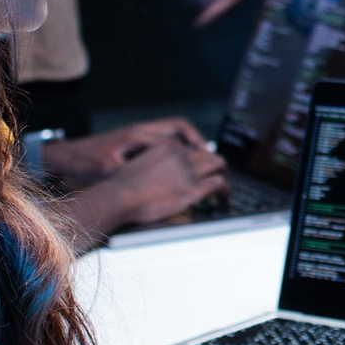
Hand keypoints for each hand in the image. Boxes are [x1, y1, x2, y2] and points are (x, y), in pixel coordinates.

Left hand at [42, 117, 205, 184]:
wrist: (69, 155)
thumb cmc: (86, 161)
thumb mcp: (108, 168)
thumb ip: (132, 169)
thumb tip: (155, 174)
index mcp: (137, 135)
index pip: (173, 138)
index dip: (191, 150)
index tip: (204, 161)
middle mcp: (141, 129)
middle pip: (179, 125)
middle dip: (196, 138)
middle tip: (208, 154)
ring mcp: (139, 132)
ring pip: (173, 129)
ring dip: (188, 140)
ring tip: (199, 156)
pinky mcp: (136, 139)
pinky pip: (164, 136)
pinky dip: (177, 144)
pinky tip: (179, 160)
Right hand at [93, 138, 228, 226]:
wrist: (119, 197)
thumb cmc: (122, 186)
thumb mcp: (139, 164)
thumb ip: (155, 163)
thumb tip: (162, 172)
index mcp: (168, 147)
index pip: (193, 148)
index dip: (200, 158)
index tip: (203, 166)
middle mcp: (181, 156)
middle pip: (208, 154)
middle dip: (216, 164)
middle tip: (220, 176)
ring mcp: (188, 172)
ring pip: (217, 164)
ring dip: (223, 174)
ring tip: (225, 187)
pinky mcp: (192, 189)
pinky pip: (217, 183)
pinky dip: (224, 189)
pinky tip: (223, 196)